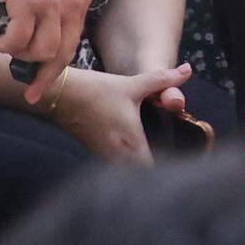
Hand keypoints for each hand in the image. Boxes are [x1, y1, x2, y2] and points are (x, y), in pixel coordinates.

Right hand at [31, 62, 187, 165]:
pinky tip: (134, 149)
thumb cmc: (95, 91)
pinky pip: (114, 163)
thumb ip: (163, 79)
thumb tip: (189, 69)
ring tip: (158, 157)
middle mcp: (116, 154)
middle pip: (140, 174)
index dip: (166, 171)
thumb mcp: (132, 84)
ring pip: (125, 170)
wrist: (56, 95)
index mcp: (130, 141)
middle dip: (155, 172)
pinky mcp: (94, 150)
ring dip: (138, 166)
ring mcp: (103, 154)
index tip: (180, 164)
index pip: (151, 171)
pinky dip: (125, 161)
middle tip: (174, 161)